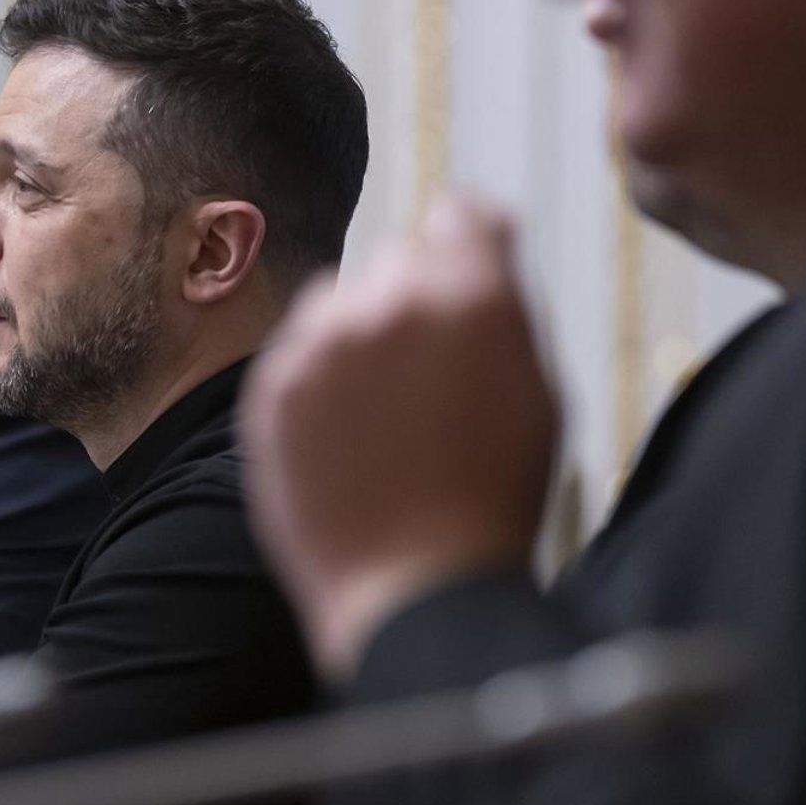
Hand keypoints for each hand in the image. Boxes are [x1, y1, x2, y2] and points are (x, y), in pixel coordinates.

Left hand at [242, 197, 558, 677]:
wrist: (414, 588)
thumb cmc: (491, 499)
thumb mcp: (536, 389)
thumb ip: (502, 303)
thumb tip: (484, 241)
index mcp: (471, 298)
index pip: (460, 215)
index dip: (468, 241)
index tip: (469, 262)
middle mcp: (389, 305)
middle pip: (398, 256)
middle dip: (417, 292)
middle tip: (431, 366)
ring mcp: (319, 345)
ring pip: (337, 298)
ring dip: (360, 330)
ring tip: (386, 409)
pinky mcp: (269, 387)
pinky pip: (296, 349)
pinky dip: (319, 375)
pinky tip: (347, 432)